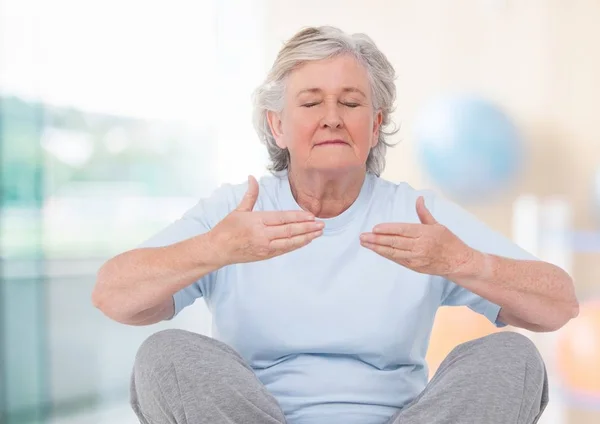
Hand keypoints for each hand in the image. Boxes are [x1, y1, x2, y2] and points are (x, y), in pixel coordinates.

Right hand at [208, 176, 323, 266]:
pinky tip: (306, 241)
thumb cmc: (226, 229)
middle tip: (321, 224)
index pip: (283, 218)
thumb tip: (252, 177)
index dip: (299, 217)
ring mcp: (265, 247)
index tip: (311, 216)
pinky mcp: (266, 255)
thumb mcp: (239, 210)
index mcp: (257, 221)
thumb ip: (250, 194)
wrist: (217, 250)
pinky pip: (285, 249)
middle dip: (308, 228)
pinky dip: (297, 245)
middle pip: (290, 231)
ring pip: (290, 242)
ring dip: (306, 237)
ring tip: (318, 233)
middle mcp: (263, 235)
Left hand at [359, 196, 474, 277]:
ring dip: (377, 248)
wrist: (458, 262)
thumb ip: (424, 213)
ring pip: (393, 252)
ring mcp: (416, 258)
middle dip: (377, 239)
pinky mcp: (414, 266)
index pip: (403, 230)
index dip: (388, 229)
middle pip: (395, 242)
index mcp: (425, 233)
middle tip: (363, 236)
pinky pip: (397, 259)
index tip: (375, 228)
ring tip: (365, 243)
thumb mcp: (437, 225)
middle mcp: (420, 246)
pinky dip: (385, 254)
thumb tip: (419, 198)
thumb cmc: (448, 241)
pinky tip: (376, 250)